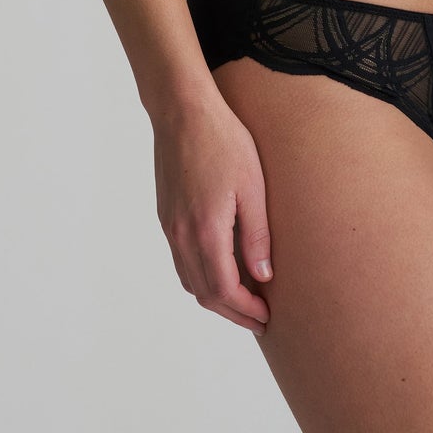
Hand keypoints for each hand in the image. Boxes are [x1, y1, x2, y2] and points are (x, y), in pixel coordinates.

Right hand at [153, 91, 273, 333]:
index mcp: (206, 231)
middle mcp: (182, 236)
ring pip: (189, 280)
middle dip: (232, 312)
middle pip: (204, 293)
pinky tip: (220, 270)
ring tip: (243, 300)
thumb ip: (257, 236)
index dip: (245, 310)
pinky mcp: (166, 216)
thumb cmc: (223, 142)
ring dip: (215, 298)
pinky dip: (200, 277)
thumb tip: (263, 278)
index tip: (266, 317)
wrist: (182, 112)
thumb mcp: (252, 187)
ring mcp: (170, 227)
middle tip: (258, 319)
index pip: (224, 290)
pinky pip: (181, 261)